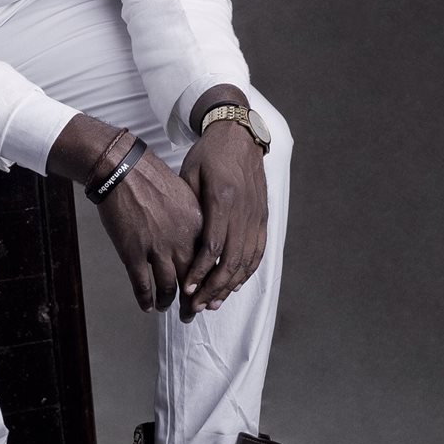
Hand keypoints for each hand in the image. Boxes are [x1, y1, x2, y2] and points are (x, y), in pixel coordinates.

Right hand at [97, 150, 202, 312]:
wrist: (122, 169)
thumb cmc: (151, 175)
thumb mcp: (184, 194)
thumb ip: (193, 219)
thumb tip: (196, 236)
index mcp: (196, 227)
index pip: (208, 264)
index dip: (207, 282)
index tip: (206, 291)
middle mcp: (180, 242)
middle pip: (192, 281)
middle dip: (193, 302)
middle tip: (190, 312)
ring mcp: (156, 249)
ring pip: (168, 288)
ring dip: (168, 303)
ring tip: (167, 308)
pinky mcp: (133, 253)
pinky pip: (142, 285)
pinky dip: (146, 299)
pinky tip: (146, 305)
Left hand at [179, 120, 267, 319]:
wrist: (239, 136)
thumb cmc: (208, 154)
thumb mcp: (190, 172)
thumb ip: (188, 205)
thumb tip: (179, 240)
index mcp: (223, 198)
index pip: (213, 246)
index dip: (200, 271)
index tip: (186, 289)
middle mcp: (244, 211)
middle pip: (232, 260)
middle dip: (214, 287)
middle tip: (197, 306)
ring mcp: (257, 215)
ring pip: (248, 260)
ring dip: (231, 285)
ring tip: (213, 303)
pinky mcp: (263, 217)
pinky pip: (258, 251)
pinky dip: (247, 272)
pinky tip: (234, 284)